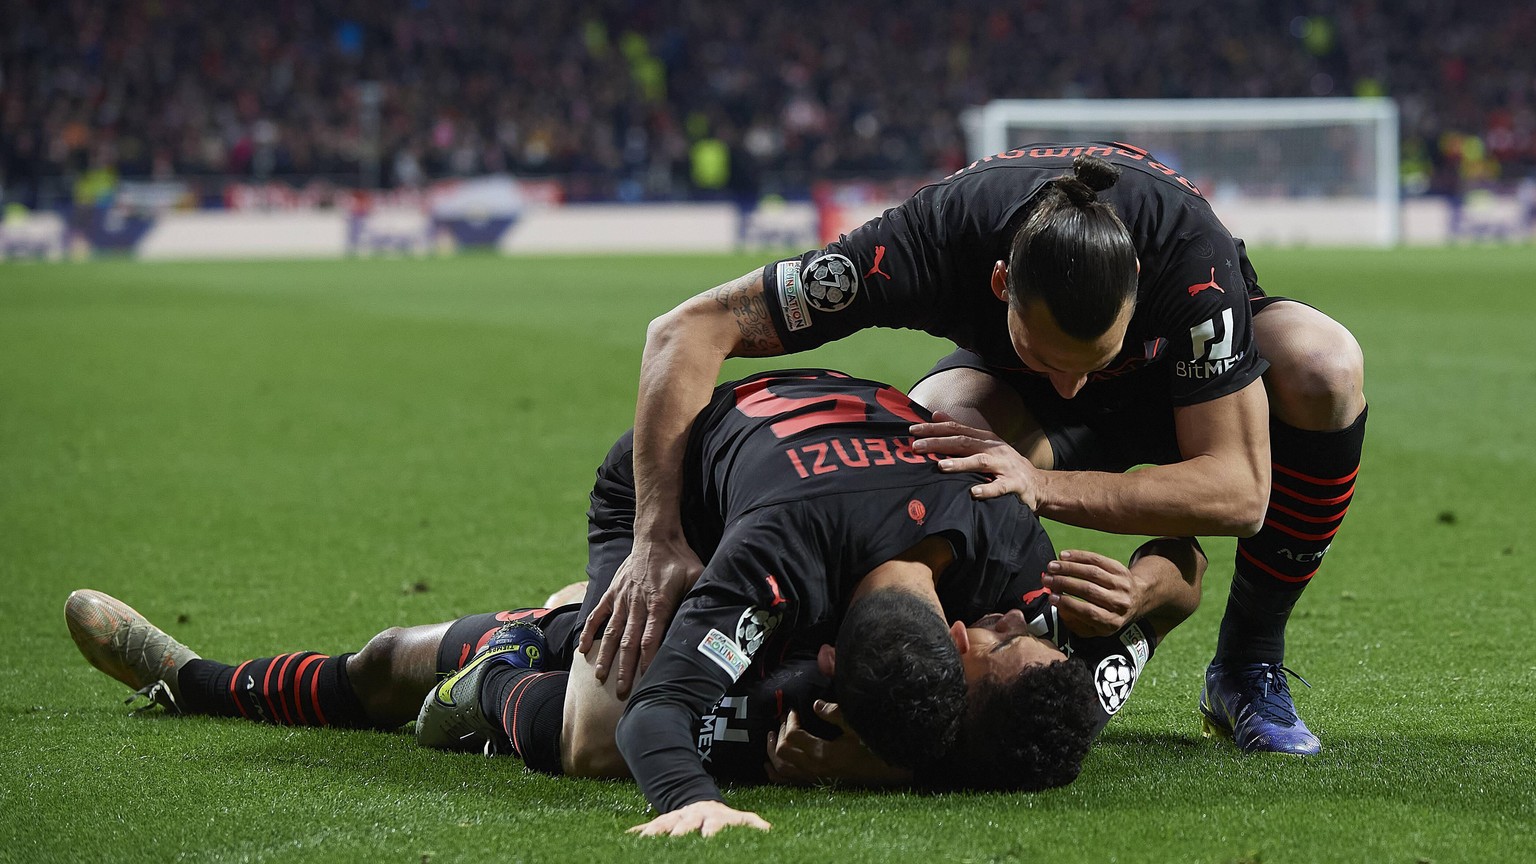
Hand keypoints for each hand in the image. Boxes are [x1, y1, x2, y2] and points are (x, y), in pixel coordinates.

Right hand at [578, 535, 702, 698]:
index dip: (647, 659)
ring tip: (600, 677)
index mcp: (659, 603)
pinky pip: (598, 614)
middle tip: (621, 691)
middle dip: (624, 668)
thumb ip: (698, 598)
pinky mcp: (613, 592)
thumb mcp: (697, 576)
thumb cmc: (680, 559)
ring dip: (606, 656)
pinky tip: (582, 649)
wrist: (656, 535)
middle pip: (629, 641)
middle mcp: (637, 603)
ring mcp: (622, 598)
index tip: (644, 679)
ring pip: (612, 632)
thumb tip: (709, 619)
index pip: (651, 637)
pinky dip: (589, 631)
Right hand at [628, 800, 770, 836]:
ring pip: (664, 826)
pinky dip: (638, 833)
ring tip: (647, 844)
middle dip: (681, 835)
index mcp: (714, 818)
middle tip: (677, 843)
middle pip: (685, 827)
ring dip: (656, 834)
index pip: (713, 826)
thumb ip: (753, 824)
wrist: (700, 804)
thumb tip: (770, 830)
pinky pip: (648, 827)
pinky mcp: (662, 822)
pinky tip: (627, 839)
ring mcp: (676, 819)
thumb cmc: (722, 819)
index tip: (708, 838)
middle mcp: (693, 817)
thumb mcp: (740, 819)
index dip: (711, 831)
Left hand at [765, 700, 909, 786]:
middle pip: (782, 751)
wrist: (885, 774)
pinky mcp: (816, 784)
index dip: (790, 720)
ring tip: (771, 735)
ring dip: (772, 751)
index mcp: (823, 754)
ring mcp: (814, 779)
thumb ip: (835, 714)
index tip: (794, 710)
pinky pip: (788, 783)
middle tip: (785, 719)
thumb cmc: (872, 749)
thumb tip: (816, 705)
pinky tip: (769, 766)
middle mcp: (814, 769)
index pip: (793, 736)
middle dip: (780, 732)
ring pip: (781, 768)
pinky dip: (775, 774)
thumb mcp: (856, 727)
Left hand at [910, 417, 1044, 509]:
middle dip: (938, 443)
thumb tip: (936, 415)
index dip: (933, 429)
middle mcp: (993, 448)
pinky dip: (987, 490)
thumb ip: (961, 431)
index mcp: (984, 438)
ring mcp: (1004, 465)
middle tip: (916, 447)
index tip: (912, 430)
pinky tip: (973, 493)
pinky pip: (1000, 487)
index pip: (956, 429)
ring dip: (960, 463)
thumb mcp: (984, 443)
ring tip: (941, 466)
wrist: (1037, 484)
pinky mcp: (1014, 484)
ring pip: (980, 462)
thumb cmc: (1004, 464)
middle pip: (963, 442)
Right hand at [1042, 549, 1144, 636]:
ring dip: (1068, 568)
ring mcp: (1121, 584)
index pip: (1088, 612)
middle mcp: (1119, 603)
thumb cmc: (1107, 614)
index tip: (1051, 597)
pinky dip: (1078, 556)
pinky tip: (1063, 556)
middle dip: (1064, 583)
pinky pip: (1097, 559)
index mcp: (1112, 621)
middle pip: (1089, 590)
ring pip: (1092, 572)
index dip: (1068, 603)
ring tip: (1051, 567)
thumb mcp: (1094, 628)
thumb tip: (1059, 607)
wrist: (1135, 599)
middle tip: (1047, 579)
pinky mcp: (1120, 569)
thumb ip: (1075, 623)